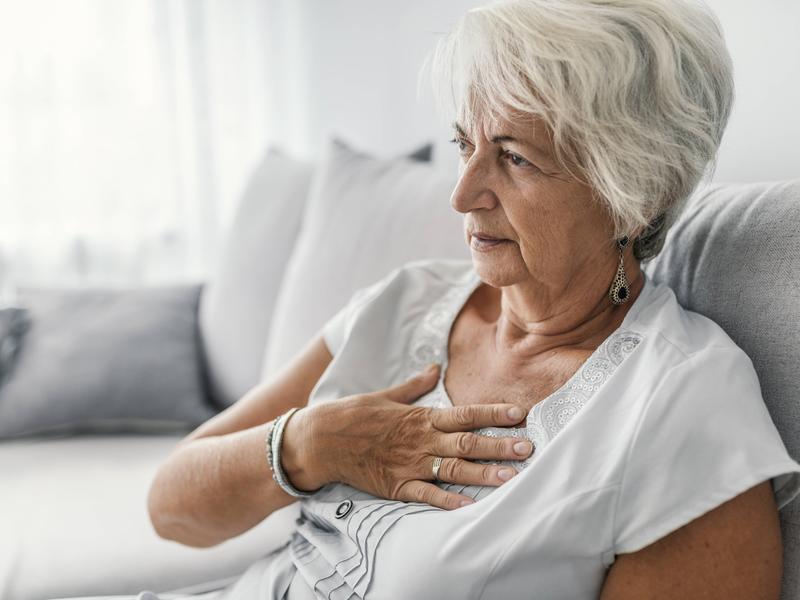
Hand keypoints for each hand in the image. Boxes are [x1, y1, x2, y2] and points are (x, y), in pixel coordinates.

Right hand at [290, 363, 534, 509]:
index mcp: (421, 417)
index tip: (519, 414)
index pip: (465, 414)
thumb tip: (434, 368)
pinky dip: (448, 502)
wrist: (322, 439)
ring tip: (511, 478)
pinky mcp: (397, 485)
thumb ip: (415, 385)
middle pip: (468, 443)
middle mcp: (421, 441)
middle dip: (500, 445)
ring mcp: (410, 464)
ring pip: (454, 470)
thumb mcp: (387, 394)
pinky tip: (470, 507)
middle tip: (528, 449)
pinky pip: (427, 495)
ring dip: (484, 474)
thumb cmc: (354, 415)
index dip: (494, 414)